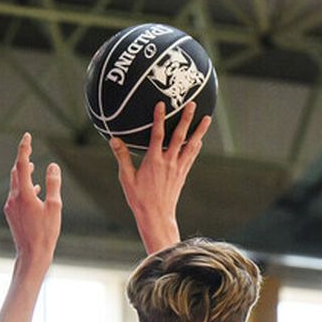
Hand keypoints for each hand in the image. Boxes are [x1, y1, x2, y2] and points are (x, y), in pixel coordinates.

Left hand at [3, 133, 61, 266]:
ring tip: (31, 165)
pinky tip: (34, 189)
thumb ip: (53, 184)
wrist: (32, 256)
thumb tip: (52, 166)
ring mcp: (10, 206)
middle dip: (23, 159)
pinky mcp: (11, 214)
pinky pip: (16, 194)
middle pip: (16, 172)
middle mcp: (13, 198)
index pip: (22, 164)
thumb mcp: (54, 207)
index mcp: (23, 194)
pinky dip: (24, 187)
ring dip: (23, 173)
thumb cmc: (45, 233)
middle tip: (29, 147)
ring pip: (15, 183)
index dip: (24, 148)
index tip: (27, 136)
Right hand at [109, 101, 210, 247]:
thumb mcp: (126, 178)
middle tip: (193, 104)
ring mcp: (178, 168)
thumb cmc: (140, 199)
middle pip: (180, 136)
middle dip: (186, 119)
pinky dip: (196, 146)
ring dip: (199, 131)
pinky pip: (191, 156)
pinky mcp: (182, 174)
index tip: (161, 105)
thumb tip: (114, 139)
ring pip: (191, 146)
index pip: (157, 135)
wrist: (157, 216)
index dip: (159, 118)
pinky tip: (199, 139)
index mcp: (154, 161)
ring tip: (207, 119)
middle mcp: (169, 162)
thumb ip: (122, 157)